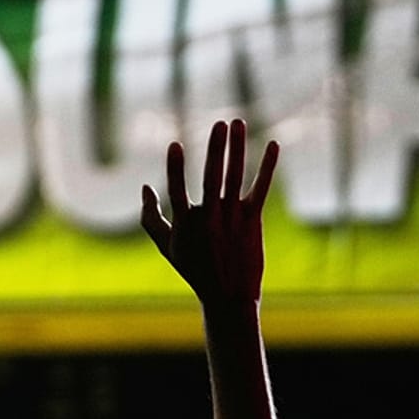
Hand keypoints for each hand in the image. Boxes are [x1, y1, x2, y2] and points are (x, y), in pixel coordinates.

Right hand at [141, 119, 277, 304]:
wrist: (228, 296)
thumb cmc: (194, 268)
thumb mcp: (167, 246)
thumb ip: (151, 217)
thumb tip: (144, 187)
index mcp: (186, 223)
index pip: (178, 190)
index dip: (175, 168)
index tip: (175, 145)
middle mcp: (210, 218)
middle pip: (212, 177)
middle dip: (216, 148)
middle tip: (220, 123)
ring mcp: (233, 218)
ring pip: (235, 177)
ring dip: (238, 148)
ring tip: (238, 123)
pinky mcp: (252, 220)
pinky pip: (261, 188)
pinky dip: (268, 167)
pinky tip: (274, 145)